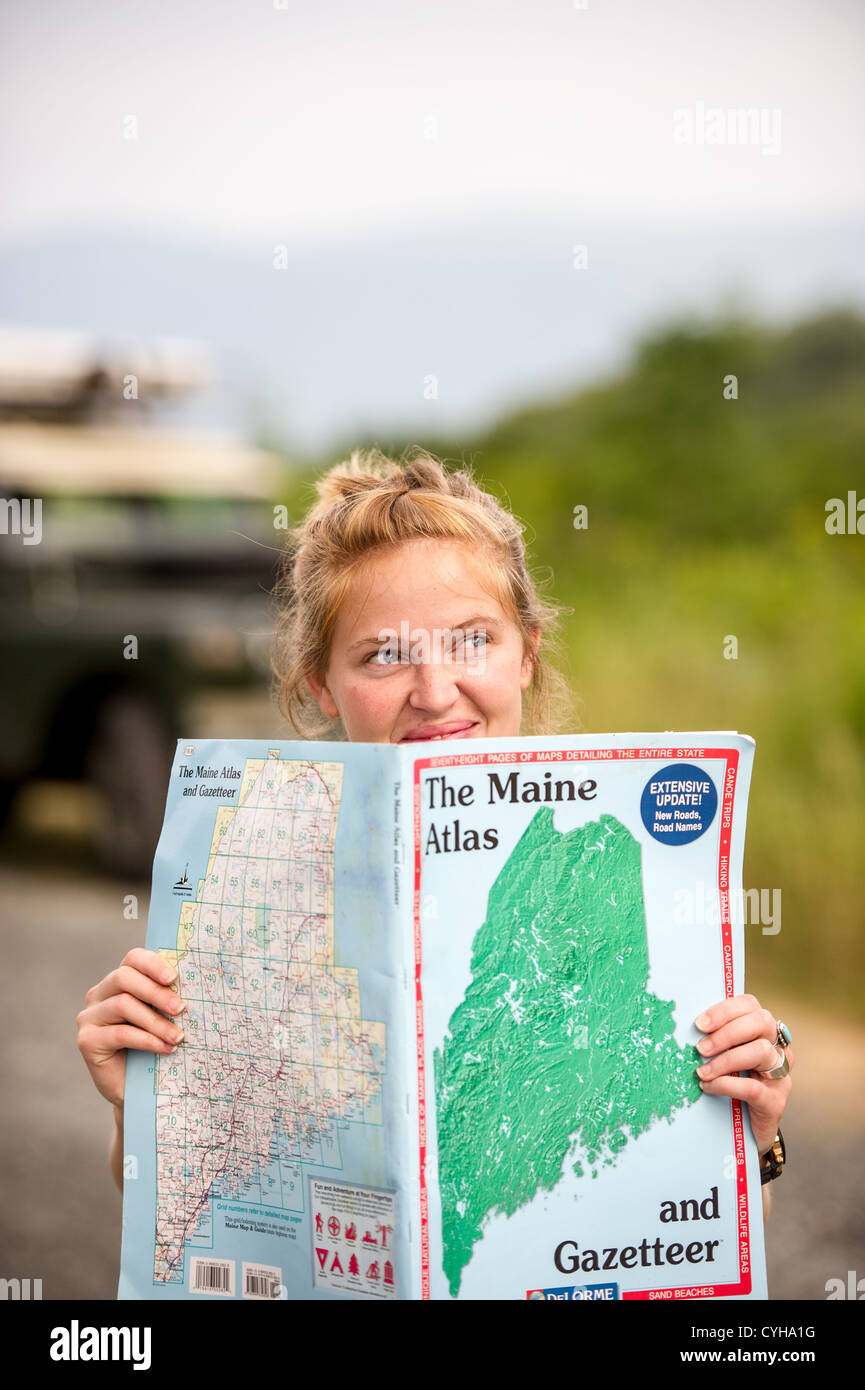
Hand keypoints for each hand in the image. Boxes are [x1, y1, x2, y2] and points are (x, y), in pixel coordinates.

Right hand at [76, 948, 186, 1109]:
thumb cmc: (156, 1046)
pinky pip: (120, 1033)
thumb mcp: (163, 1017)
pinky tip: (166, 1049)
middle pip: (124, 977)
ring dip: (156, 1021)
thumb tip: (196, 983)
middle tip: (181, 1009)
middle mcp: (99, 995)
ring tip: (178, 1036)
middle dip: (156, 992)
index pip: (133, 959)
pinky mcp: (87, 1041)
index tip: (174, 979)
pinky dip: (147, 1040)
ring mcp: (89, 1017)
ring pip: (123, 1004)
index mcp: (119, 982)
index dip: (153, 964)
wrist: (140, 1090)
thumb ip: (169, 998)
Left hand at [694, 993, 793, 1155]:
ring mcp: (780, 1074)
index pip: (750, 1005)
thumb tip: (688, 1028)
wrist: (747, 1131)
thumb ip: (716, 1040)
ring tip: (702, 1071)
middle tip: (700, 1047)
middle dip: (727, 1032)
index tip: (700, 1023)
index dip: (725, 1010)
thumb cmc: (731, 1086)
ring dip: (725, 1059)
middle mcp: (777, 1048)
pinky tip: (708, 1087)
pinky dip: (726, 1084)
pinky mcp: (776, 1100)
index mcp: (762, 1032)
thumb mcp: (724, 1057)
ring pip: (760, 1051)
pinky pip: (753, 1087)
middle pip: (761, 1022)